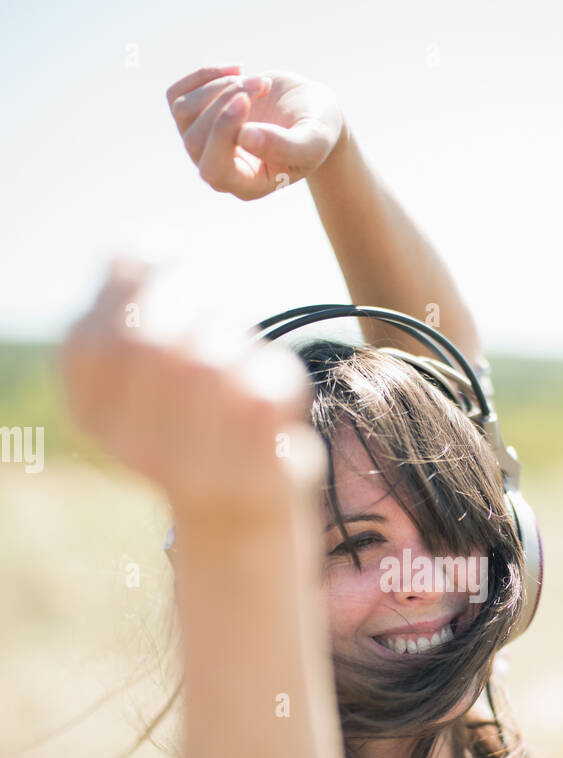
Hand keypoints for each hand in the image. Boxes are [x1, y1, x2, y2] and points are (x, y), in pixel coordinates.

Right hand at [60, 258, 327, 528]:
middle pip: (151, 339)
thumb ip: (128, 300)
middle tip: (208, 300)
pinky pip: (268, 385)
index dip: (138, 275)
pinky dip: (275, 370)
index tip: (169, 258)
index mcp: (92, 414)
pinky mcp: (260, 470)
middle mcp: (133, 448)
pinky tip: (271, 395)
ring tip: (236, 355)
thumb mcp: (143, 358)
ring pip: (214, 360)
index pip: (96, 330)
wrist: (237, 510)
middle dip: (187, 295)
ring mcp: (196, 467)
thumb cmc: (190, 417)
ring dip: (232, 336)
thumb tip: (143, 247)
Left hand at [166, 65, 345, 199]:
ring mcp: (204, 142)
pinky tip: (236, 70)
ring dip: (220, 86)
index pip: (213, 169)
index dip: (221, 134)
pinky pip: (177, 95)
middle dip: (226, 101)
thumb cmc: (317, 130)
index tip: (245, 99)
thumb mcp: (314, 140)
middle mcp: (220, 168)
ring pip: (184, 112)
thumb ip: (287, 146)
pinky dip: (204, 75)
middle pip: (195, 138)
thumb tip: (244, 137)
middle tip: (263, 85)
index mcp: (247, 184)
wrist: (309, 110)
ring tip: (257, 82)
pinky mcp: (197, 116)